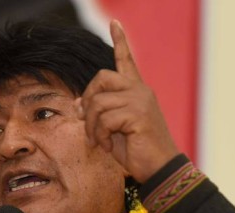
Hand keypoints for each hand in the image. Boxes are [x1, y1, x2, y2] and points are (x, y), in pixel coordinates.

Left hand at [77, 20, 178, 182]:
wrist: (158, 168)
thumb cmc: (136, 150)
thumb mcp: (112, 128)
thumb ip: (98, 113)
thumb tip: (76, 104)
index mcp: (136, 91)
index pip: (126, 60)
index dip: (120, 41)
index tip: (114, 23)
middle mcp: (140, 90)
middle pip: (101, 78)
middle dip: (87, 101)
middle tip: (87, 122)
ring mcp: (140, 100)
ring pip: (97, 103)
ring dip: (90, 126)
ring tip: (98, 140)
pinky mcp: (137, 114)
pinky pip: (103, 119)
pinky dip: (99, 135)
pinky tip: (107, 146)